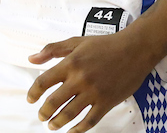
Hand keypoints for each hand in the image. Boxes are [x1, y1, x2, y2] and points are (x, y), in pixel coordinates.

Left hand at [27, 31, 157, 132]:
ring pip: (69, 114)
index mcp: (71, 63)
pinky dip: (79, 129)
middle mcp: (80, 79)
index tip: (31, 99)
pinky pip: (89, 121)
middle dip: (44, 112)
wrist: (135, 49)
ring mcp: (94, 92)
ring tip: (53, 125)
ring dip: (58, 122)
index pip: (44, 81)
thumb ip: (53, 49)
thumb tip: (32, 58)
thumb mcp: (77, 42)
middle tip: (42, 116)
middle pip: (54, 101)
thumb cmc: (106, 44)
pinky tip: (73, 131)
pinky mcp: (107, 102)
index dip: (34, 93)